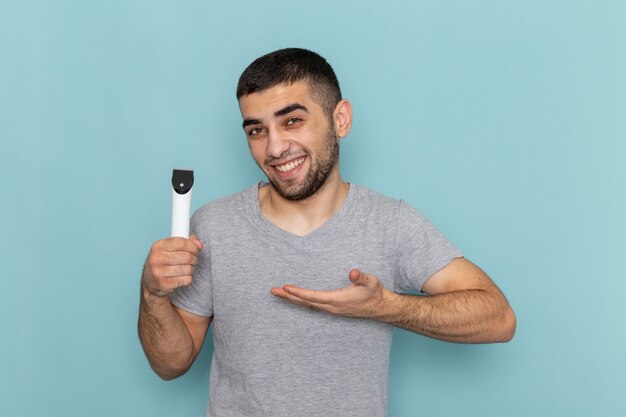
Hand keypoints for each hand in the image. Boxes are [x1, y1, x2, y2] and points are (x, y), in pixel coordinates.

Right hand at [142, 235, 203, 296]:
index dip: (192, 246)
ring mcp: (158, 272)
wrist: (150, 283)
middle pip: (187, 256)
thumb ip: (186, 242)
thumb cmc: (163, 263)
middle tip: (193, 261)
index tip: (195, 250)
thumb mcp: (169, 248)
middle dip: (194, 259)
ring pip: (188, 269)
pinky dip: (188, 278)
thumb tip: (199, 244)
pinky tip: (182, 277)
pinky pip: (186, 280)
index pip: (181, 242)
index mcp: (157, 246)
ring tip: (187, 269)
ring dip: (191, 269)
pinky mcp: (163, 284)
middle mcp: (156, 258)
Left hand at [271, 269, 390, 318]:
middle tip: (273, 291)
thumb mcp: (371, 281)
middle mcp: (331, 307)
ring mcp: (331, 310)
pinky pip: (312, 306)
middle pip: (305, 303)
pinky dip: (300, 302)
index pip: (314, 296)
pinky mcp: (332, 309)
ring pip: (307, 305)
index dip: (299, 292)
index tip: (286, 287)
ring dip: (292, 300)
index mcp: (338, 300)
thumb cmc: (374, 292)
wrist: (380, 307)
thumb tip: (352, 273)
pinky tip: (293, 299)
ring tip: (278, 294)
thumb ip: (361, 277)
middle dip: (289, 297)